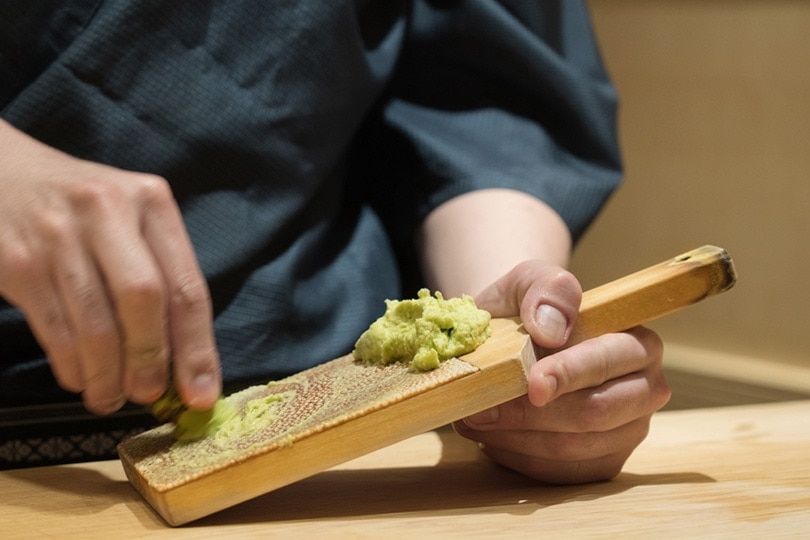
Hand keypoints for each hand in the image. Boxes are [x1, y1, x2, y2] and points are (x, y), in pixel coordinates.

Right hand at [0, 121, 220, 413]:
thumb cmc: (82, 207)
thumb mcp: (130, 217)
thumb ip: (160, 272)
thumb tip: (183, 358)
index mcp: (152, 202)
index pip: (187, 285)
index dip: (198, 348)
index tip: (201, 394)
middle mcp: (109, 211)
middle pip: (144, 300)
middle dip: (150, 360)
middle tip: (149, 395)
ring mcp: (59, 235)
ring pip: (96, 323)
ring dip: (107, 375)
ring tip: (111, 397)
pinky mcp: (18, 261)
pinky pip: (55, 329)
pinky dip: (72, 365)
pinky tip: (80, 378)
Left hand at [453, 260, 670, 483]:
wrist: (512, 341)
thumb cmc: (527, 310)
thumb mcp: (529, 282)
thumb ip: (545, 290)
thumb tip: (552, 328)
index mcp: (637, 340)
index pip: (612, 360)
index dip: (572, 373)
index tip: (532, 384)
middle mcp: (645, 388)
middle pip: (595, 413)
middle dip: (532, 415)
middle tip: (480, 409)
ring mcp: (627, 431)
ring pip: (572, 448)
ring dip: (516, 438)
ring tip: (476, 419)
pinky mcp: (603, 463)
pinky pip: (560, 474)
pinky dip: (517, 457)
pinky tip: (492, 436)